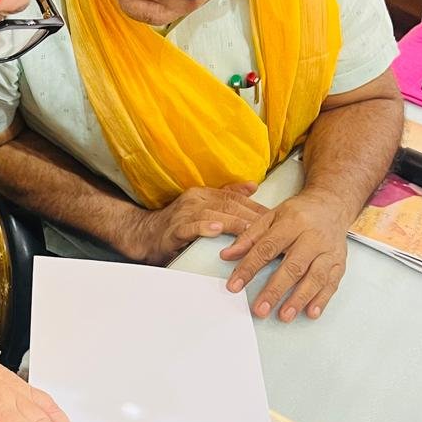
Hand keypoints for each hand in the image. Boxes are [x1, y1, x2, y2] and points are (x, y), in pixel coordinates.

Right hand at [124, 184, 267, 263]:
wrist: (145, 235)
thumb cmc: (176, 225)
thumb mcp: (204, 207)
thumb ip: (227, 196)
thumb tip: (253, 186)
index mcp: (205, 194)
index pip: (237, 199)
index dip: (257, 208)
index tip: (276, 217)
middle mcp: (196, 199)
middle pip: (229, 206)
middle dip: (252, 216)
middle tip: (272, 227)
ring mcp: (184, 213)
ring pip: (214, 215)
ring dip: (234, 223)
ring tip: (251, 230)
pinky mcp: (174, 229)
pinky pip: (191, 227)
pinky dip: (204, 228)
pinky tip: (216, 230)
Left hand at [219, 189, 350, 320]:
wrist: (331, 205)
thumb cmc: (299, 214)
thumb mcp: (271, 217)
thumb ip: (249, 237)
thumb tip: (227, 255)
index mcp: (292, 223)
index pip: (267, 248)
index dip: (249, 267)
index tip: (235, 285)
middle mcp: (313, 237)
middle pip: (293, 266)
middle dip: (275, 290)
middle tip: (260, 309)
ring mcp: (329, 251)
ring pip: (315, 277)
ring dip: (299, 298)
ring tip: (284, 316)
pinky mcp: (340, 262)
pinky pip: (332, 283)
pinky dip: (322, 299)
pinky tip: (311, 312)